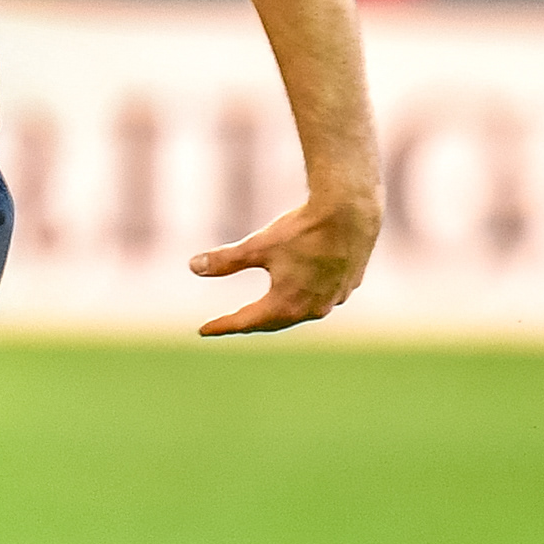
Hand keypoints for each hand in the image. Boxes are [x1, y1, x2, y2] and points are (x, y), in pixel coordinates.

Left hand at [188, 194, 377, 336]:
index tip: (203, 330)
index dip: (223, 325)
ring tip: (266, 313)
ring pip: (302, 312)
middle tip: (231, 325)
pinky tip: (303, 292)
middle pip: (275, 322)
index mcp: (287, 305)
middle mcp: (314, 308)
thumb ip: (225, 261)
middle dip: (251, 323)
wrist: (351, 214)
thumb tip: (193, 267)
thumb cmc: (301, 230)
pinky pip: (322, 297)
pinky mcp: (349, 283)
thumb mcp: (256, 246)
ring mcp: (335, 297)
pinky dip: (305, 297)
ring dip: (281, 313)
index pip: (247, 322)